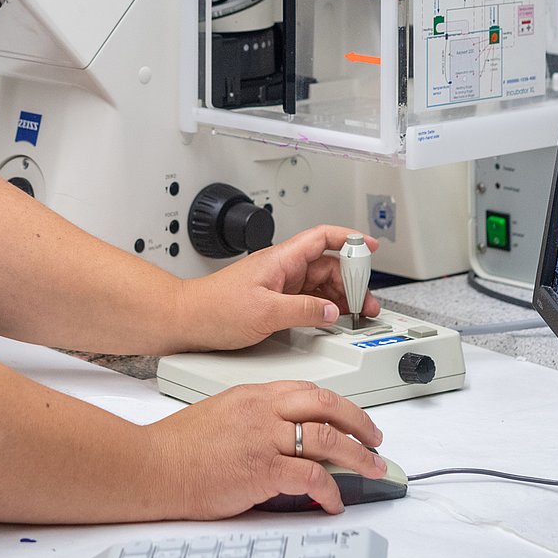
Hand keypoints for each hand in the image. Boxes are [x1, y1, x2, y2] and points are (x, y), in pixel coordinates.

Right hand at [148, 380, 385, 517]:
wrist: (152, 465)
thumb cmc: (178, 447)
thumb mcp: (221, 414)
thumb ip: (254, 419)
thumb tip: (281, 437)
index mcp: (253, 395)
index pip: (307, 390)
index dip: (338, 404)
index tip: (351, 418)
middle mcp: (262, 410)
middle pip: (326, 405)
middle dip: (359, 422)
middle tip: (375, 439)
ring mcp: (263, 438)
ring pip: (326, 438)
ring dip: (357, 455)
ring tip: (371, 468)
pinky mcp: (262, 470)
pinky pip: (311, 477)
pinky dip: (330, 490)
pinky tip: (333, 502)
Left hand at [172, 224, 381, 352]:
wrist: (187, 320)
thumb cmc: (214, 309)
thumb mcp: (265, 312)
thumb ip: (303, 310)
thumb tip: (332, 310)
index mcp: (280, 259)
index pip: (321, 237)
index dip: (349, 238)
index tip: (370, 246)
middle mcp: (282, 267)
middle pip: (327, 264)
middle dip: (352, 280)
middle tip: (367, 301)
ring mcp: (279, 283)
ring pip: (320, 282)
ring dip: (341, 296)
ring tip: (357, 312)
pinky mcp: (275, 299)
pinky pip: (309, 297)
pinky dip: (325, 306)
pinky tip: (334, 318)